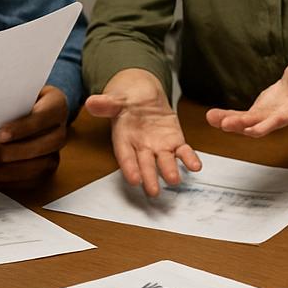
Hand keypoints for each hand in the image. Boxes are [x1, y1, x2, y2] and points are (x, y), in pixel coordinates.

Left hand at [0, 85, 67, 185]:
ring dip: (2, 170)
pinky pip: (26, 182)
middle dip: (7, 153)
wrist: (31, 111)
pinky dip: (3, 180)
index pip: (43, 117)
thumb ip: (5, 103)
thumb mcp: (15, 93)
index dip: (22, 128)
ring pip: (34, 168)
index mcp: (56, 106)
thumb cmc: (19, 100)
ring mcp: (54, 154)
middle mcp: (59, 132)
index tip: (0, 134)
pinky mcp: (45, 172)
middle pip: (39, 147)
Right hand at [84, 69, 200, 196]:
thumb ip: (106, 104)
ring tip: (175, 180)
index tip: (134, 180)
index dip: (129, 168)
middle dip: (150, 177)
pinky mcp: (174, 141)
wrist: (142, 95)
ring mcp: (159, 146)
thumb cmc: (127, 101)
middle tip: (154, 192)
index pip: (125, 156)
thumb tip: (91, 102)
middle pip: (145, 164)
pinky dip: (189, 159)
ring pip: (165, 161)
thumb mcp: (116, 99)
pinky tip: (196, 166)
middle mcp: (141, 147)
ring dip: (170, 171)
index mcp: (124, 139)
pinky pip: (182, 152)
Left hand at [206, 24, 287, 137]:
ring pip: (248, 123)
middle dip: (243, 125)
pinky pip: (241, 118)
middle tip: (225, 124)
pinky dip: (227, 117)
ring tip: (211, 117)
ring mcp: (267, 115)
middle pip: (261, 124)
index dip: (269, 124)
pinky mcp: (258, 113)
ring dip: (230, 122)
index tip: (254, 130)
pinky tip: (212, 116)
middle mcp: (280, 114)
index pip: (283, 117)